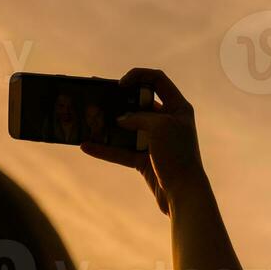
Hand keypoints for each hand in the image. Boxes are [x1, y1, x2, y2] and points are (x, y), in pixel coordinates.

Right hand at [80, 67, 208, 215]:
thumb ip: (138, 117)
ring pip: (127, 128)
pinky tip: (87, 146)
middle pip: (138, 103)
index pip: (157, 80)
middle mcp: (167, 121)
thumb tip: (120, 120)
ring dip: (108, 125)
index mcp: (177, 107)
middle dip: (118, 100)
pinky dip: (105, 149)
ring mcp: (154, 141)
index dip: (138, 76)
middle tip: (97, 95)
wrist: (183, 193)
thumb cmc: (177, 155)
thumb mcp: (160, 127)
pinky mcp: (144, 160)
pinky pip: (121, 151)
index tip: (119, 84)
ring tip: (88, 119)